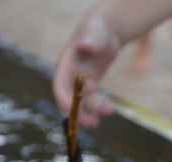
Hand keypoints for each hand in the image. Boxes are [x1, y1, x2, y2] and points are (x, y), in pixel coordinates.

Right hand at [53, 12, 120, 127]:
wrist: (105, 29)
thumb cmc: (97, 28)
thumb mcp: (95, 32)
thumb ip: (90, 39)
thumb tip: (86, 45)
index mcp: (66, 64)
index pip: (60, 86)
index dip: (65, 100)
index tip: (75, 112)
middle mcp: (70, 75)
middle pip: (69, 99)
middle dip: (78, 113)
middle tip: (93, 123)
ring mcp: (79, 80)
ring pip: (82, 102)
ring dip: (92, 111)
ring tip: (109, 111)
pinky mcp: (90, 83)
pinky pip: (92, 100)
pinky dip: (100, 106)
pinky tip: (111, 109)